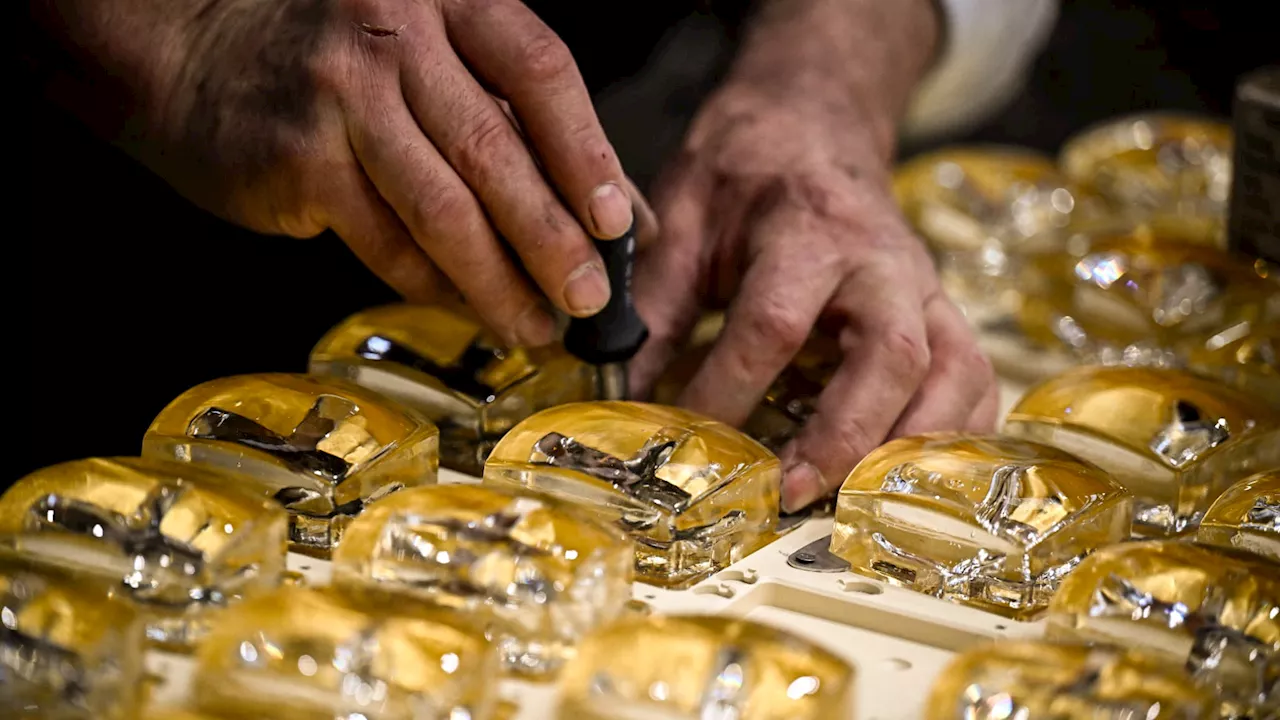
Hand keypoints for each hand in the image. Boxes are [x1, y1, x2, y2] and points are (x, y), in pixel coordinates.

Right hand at [35, 0, 649, 346]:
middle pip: (495, 149)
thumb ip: (532, 126)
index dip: (587, 154)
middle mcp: (394, 33)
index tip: (618, 225)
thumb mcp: (442, 60)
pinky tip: (467, 308)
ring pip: (441, 209)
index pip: (540, 72)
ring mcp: (340, 94)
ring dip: (496, 282)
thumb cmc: (343, 61)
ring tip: (535, 327)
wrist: (197, 51)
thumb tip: (626, 211)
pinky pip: (385, 241)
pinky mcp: (298, 159)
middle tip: (587, 300)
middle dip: (551, 239)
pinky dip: (434, 285)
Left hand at [631, 85, 998, 511]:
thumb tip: (621, 394)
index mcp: (809, 228)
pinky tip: (910, 477)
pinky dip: (956, 436)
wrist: (816, 121)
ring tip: (850, 502)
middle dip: (845, 436)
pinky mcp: (943, 314)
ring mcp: (925, 289)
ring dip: (910, 448)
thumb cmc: (745, 169)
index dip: (729, 389)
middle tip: (791, 493)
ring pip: (955, 374)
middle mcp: (883, 262)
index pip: (774, 322)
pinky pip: (977, 380)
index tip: (686, 438)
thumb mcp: (684, 218)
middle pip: (891, 356)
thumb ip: (654, 304)